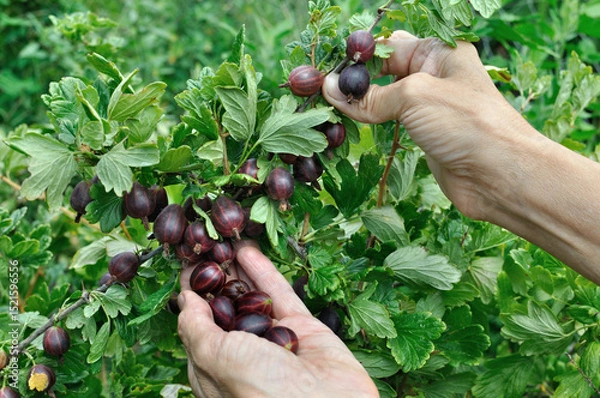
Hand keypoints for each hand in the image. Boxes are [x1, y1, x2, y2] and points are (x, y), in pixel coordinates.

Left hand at [177, 242, 377, 397]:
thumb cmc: (262, 392)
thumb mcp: (215, 358)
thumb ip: (197, 328)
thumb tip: (185, 301)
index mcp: (216, 369)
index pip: (198, 327)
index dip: (192, 297)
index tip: (185, 268)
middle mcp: (244, 354)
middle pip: (226, 308)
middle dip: (215, 279)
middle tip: (206, 248)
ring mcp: (274, 340)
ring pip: (252, 298)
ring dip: (238, 270)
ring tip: (224, 242)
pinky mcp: (301, 328)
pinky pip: (279, 294)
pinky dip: (263, 271)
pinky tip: (247, 250)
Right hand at [322, 30, 599, 283]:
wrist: (500, 176)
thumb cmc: (465, 124)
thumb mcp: (415, 97)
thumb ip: (371, 96)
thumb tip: (330, 90)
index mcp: (440, 54)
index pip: (391, 46)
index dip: (360, 56)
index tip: (329, 70)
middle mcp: (434, 77)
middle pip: (385, 72)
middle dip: (356, 81)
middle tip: (322, 91)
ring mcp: (430, 108)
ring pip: (385, 100)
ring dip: (359, 105)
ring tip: (327, 110)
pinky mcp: (425, 136)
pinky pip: (391, 124)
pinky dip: (369, 125)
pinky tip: (347, 128)